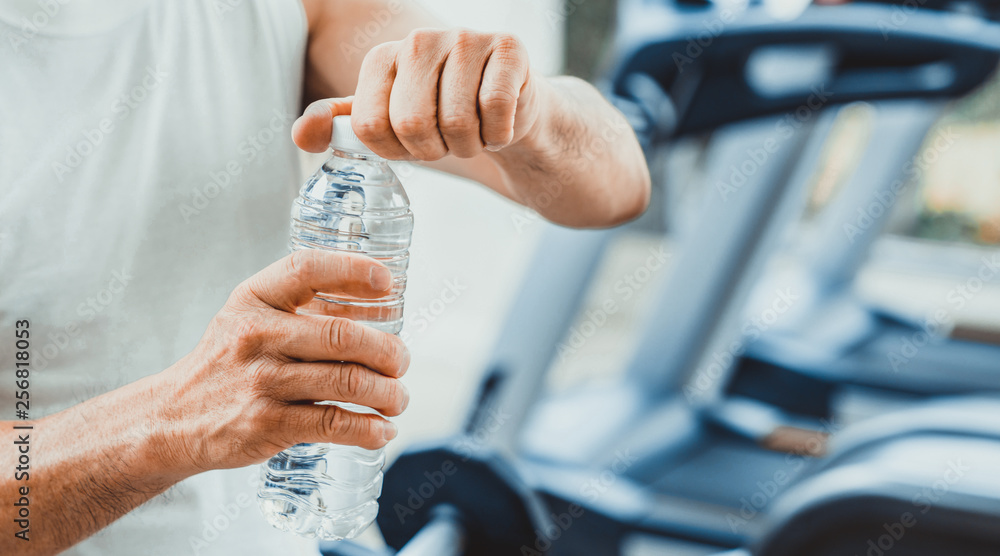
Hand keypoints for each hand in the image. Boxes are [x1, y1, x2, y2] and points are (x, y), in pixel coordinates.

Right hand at [155, 250, 410, 474]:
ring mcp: (261, 381)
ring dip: (388, 393)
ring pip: (348, 382)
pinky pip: (334, 424)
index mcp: (255, 299)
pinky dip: (370, 429)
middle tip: (401, 362)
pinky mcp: (267, 424)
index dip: (354, 270)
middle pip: (344, 336)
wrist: (171, 419)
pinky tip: (382, 430)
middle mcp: (257, 335)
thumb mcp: (249, 318)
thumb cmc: (227, 363)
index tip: (389, 283)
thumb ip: (302, 306)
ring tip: (398, 399)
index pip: (308, 269)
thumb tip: (376, 300)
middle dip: (389, 351)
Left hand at [292, 28, 543, 159]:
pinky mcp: (508, 49)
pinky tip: (499, 124)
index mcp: (383, 57)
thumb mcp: (389, 120)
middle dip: (433, 151)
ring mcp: (465, 39)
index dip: (394, 152)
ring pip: (457, 122)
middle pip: (412, 125)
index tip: (411, 145)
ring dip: (469, 146)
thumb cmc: (443, 114)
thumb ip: (342, 125)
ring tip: (473, 132)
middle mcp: (419, 40)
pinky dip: (499, 134)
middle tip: (446, 143)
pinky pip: (495, 110)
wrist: (508, 109)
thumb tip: (301, 135)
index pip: (370, 125)